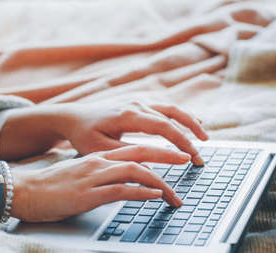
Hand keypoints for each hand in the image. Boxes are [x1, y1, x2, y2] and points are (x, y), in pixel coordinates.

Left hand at [0, 100, 206, 164]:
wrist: (71, 117)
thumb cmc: (83, 134)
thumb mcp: (100, 150)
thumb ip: (126, 156)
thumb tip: (151, 169)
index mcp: (129, 115)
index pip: (164, 128)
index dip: (182, 143)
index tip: (193, 158)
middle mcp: (136, 104)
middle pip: (173, 117)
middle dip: (190, 136)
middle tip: (201, 156)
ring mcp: (137, 101)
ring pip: (171, 108)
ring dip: (189, 122)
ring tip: (204, 137)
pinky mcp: (136, 103)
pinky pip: (164, 107)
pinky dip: (179, 116)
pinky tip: (189, 123)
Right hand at [10, 145, 183, 221]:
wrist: (24, 190)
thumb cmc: (50, 185)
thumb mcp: (80, 174)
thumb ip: (101, 174)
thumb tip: (122, 180)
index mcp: (98, 156)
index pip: (135, 148)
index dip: (158, 150)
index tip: (175, 156)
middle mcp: (99, 162)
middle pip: (141, 152)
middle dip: (168, 155)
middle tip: (188, 159)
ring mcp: (94, 176)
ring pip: (136, 171)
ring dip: (160, 182)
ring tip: (175, 193)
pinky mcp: (89, 194)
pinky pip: (121, 190)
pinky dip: (141, 193)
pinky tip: (153, 197)